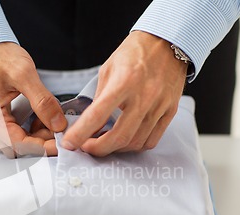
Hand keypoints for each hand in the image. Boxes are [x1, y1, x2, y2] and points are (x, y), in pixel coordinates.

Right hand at [0, 42, 66, 156]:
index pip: (17, 143)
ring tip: (53, 123)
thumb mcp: (24, 74)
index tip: (60, 144)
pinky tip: (44, 119)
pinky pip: (16, 131)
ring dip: (37, 136)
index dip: (41, 147)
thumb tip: (58, 124)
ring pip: (17, 140)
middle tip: (60, 133)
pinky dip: (32, 129)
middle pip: (16, 147)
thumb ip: (43, 102)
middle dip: (40, 142)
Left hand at [61, 31, 187, 156]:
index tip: (69, 143)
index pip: (97, 115)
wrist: (168, 41)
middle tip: (87, 147)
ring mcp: (159, 105)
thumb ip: (99, 98)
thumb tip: (89, 124)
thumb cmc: (135, 53)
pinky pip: (151, 140)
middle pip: (119, 137)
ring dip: (116, 149)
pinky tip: (125, 140)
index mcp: (124, 82)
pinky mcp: (170, 111)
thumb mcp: (108, 70)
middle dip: (98, 149)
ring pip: (135, 142)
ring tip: (105, 142)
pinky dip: (135, 146)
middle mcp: (143, 96)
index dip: (80, 134)